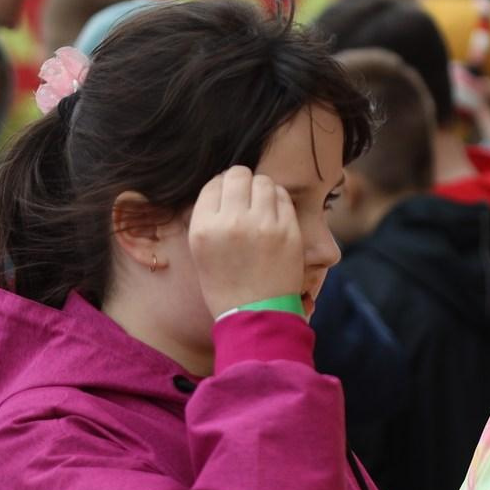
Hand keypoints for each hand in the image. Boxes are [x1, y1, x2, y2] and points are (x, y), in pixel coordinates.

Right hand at [188, 166, 304, 319]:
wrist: (256, 315)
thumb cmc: (226, 287)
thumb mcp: (201, 253)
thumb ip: (208, 218)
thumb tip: (223, 186)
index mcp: (204, 228)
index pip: (213, 183)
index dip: (222, 188)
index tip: (228, 199)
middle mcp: (231, 222)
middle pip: (238, 175)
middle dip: (241, 183)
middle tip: (246, 198)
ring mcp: (262, 225)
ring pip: (263, 181)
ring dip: (262, 189)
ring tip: (261, 206)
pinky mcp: (288, 230)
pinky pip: (283, 197)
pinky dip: (278, 201)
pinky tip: (274, 215)